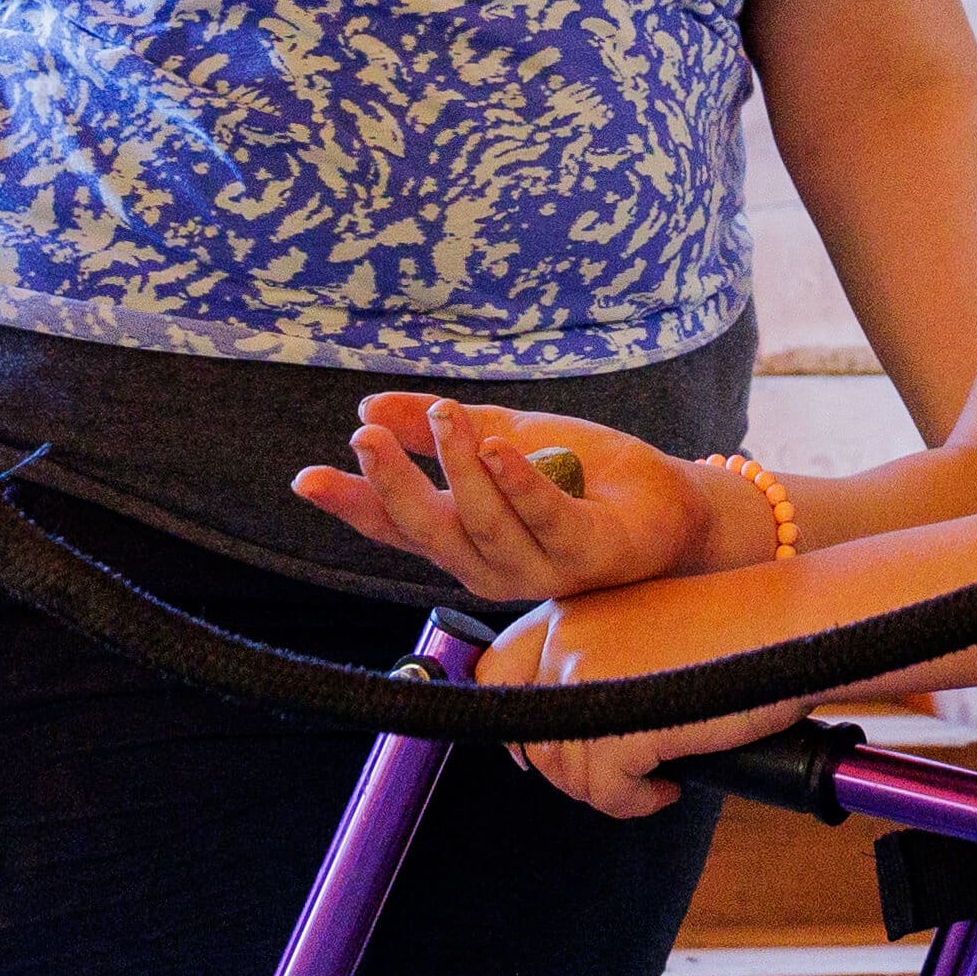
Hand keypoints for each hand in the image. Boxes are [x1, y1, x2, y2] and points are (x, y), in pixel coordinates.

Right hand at [293, 399, 744, 602]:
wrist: (670, 507)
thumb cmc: (585, 477)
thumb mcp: (505, 437)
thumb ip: (440, 430)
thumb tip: (367, 406)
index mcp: (467, 540)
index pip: (398, 527)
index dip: (353, 504)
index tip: (306, 478)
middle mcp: (493, 566)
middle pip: (430, 531)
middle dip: (395, 485)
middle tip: (366, 437)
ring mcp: (540, 569)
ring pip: (484, 525)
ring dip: (460, 468)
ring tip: (444, 415)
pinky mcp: (588, 556)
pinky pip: (548, 521)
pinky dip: (521, 485)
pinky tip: (501, 446)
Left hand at [473, 582, 818, 818]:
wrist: (791, 622)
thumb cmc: (733, 631)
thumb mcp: (643, 627)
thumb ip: (593, 660)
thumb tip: (550, 740)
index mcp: (569, 610)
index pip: (494, 672)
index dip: (516, 720)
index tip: (548, 749)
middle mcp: (566, 638)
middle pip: (528, 735)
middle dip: (573, 768)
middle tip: (624, 771)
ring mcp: (587, 680)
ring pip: (566, 773)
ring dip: (612, 787)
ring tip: (660, 771)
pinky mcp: (617, 725)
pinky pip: (604, 794)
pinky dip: (639, 801)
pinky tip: (672, 782)